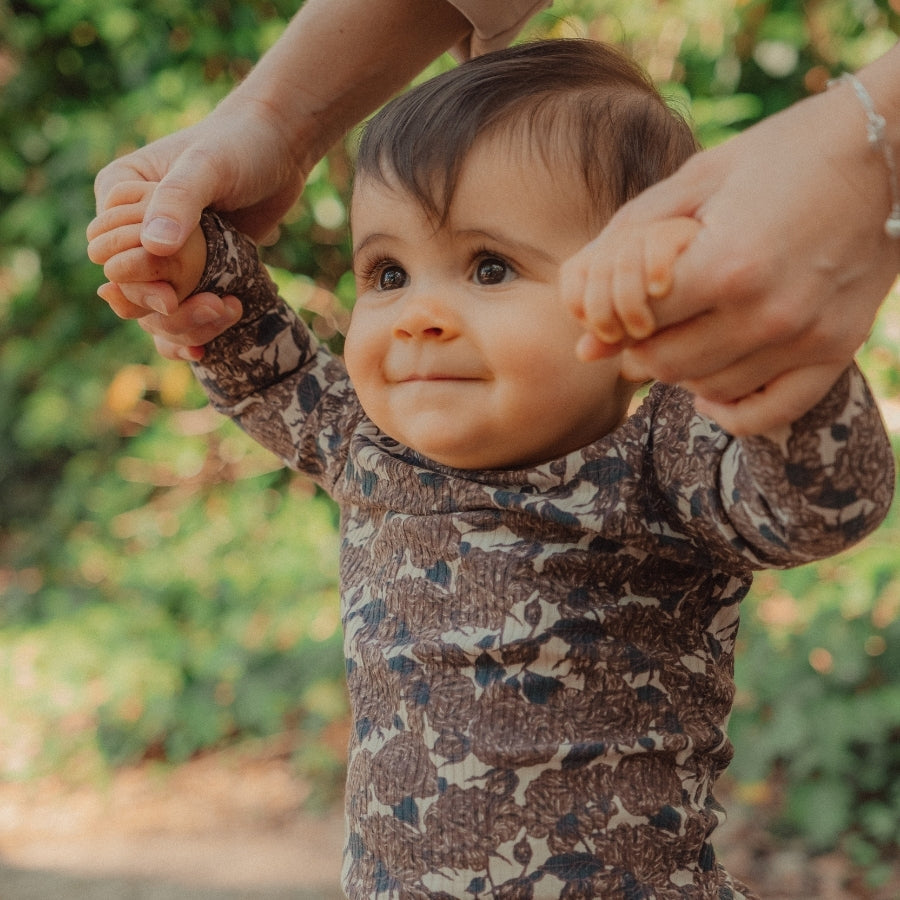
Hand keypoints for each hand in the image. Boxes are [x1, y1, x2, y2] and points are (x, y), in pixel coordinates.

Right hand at [92, 98, 304, 316]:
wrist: (281, 149)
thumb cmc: (241, 144)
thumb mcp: (208, 165)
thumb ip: (180, 200)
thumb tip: (155, 246)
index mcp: (119, 196)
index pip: (110, 257)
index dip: (137, 282)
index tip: (172, 295)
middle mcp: (135, 230)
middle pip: (131, 293)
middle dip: (168, 311)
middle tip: (216, 307)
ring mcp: (167, 256)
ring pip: (157, 312)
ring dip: (187, 326)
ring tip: (228, 311)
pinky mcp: (197, 272)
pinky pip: (184, 313)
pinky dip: (194, 332)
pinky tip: (210, 347)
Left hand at [580, 72, 899, 434]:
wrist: (891, 148)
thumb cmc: (781, 155)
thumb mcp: (695, 182)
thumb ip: (626, 253)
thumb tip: (582, 341)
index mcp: (725, 263)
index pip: (634, 323)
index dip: (614, 316)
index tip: (623, 302)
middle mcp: (766, 312)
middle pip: (662, 365)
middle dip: (639, 347)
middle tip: (648, 322)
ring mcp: (805, 338)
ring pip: (705, 388)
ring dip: (679, 371)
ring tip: (686, 335)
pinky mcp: (836, 351)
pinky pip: (767, 414)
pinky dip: (729, 410)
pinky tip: (710, 391)